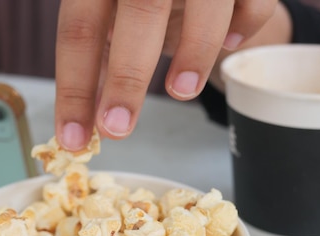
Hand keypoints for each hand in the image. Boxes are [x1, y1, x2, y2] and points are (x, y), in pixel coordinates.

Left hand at [54, 0, 276, 149]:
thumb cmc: (141, 0)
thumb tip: (81, 124)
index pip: (79, 30)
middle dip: (125, 78)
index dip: (75, 87)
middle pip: (138, 11)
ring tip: (180, 91)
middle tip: (116, 129)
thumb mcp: (110, 19)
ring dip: (194, 51)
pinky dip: (246, 24)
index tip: (73, 138)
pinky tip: (230, 44)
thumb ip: (96, 64)